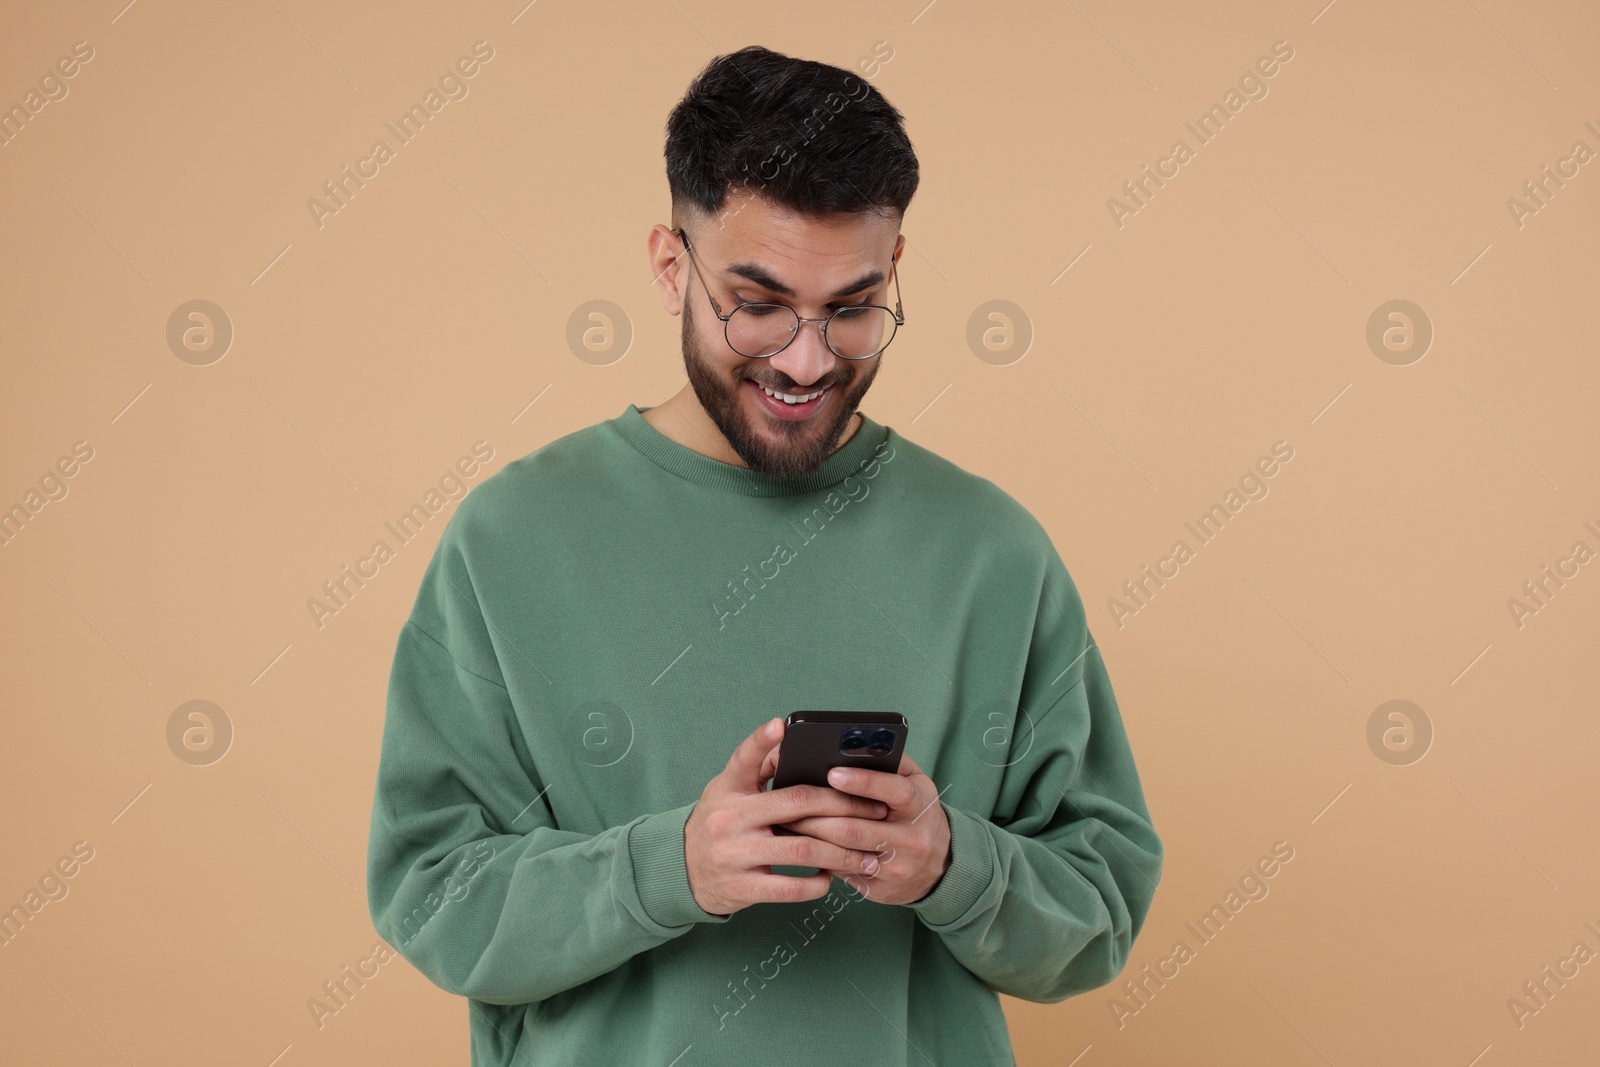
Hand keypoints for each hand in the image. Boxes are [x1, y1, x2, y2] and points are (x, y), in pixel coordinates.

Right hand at [684, 718, 890, 915]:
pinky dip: (816, 884)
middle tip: (877, 810)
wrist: (681, 870)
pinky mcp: (741, 887)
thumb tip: (788, 740)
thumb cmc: (718, 822)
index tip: (782, 723)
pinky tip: (831, 878)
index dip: (761, 740)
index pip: (744, 758)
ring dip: (841, 854)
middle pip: (797, 804)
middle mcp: (730, 818)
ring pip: (802, 850)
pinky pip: (790, 888)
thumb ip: (757, 768)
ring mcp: (735, 854)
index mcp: (728, 788)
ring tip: (866, 856)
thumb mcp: (728, 790)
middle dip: (845, 806)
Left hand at [782, 752, 951, 905]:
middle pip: (855, 828)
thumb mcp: (915, 783)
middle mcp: (911, 839)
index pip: (893, 791)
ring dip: (811, 837)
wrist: (940, 865)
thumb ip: (890, 762)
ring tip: (787, 821)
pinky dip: (820, 857)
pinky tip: (802, 845)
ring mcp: (897, 868)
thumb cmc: (917, 812)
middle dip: (817, 815)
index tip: (832, 772)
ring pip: (844, 852)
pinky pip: (842, 872)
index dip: (862, 782)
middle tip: (789, 802)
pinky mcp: (880, 889)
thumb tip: (855, 744)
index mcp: (919, 805)